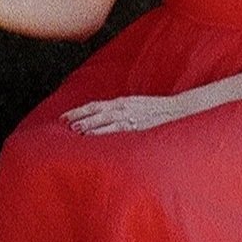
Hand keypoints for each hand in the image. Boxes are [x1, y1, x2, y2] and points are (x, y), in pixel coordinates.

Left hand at [65, 91, 196, 134]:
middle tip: (64, 123)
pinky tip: (98, 139)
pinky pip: (119, 130)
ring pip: (105, 120)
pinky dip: (106, 133)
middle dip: (79, 116)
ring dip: (90, 125)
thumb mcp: (136, 106)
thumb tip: (106, 119)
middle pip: (96, 111)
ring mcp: (131, 117)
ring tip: (75, 130)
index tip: (64, 116)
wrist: (178, 110)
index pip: (95, 106)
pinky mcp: (138, 127)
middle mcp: (124, 107)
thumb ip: (122, 111)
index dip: (79, 111)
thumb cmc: (157, 111)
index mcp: (122, 102)